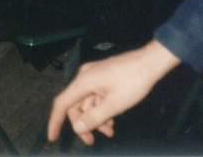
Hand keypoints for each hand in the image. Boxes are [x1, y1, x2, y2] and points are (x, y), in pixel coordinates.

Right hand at [47, 40, 180, 145]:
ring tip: (110, 131)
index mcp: (83, 82)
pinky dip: (101, 109)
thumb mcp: (114, 105)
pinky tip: (112, 119)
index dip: (55, 121)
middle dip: (83, 124)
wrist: (150, 62)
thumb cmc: (133, 82)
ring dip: (96, 118)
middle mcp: (84, 77)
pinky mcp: (102, 76)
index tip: (52, 138)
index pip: (62, 103)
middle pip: (76, 105)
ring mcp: (93, 76)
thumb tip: (77, 128)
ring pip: (87, 102)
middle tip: (92, 141)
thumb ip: (94, 117)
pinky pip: (95, 96)